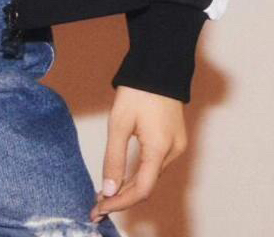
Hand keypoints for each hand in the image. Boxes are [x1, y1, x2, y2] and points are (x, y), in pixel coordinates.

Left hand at [89, 84, 187, 221]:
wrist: (158, 65)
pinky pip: (156, 164)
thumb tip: (108, 190)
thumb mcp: (119, 123)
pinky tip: (123, 177)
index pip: (141, 189)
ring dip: (130, 187)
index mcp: (160, 148)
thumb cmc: (138, 90)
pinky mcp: (175, 140)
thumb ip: (114, 158)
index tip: (100, 208)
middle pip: (147, 185)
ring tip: (106, 193)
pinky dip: (139, 173)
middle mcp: (173, 152)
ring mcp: (176, 146)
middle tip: (97, 205)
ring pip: (151, 176)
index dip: (120, 203)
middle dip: (122, 197)